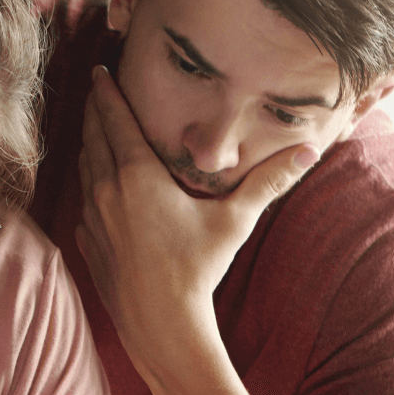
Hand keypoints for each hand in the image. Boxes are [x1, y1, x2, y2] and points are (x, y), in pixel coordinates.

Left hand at [74, 66, 315, 362]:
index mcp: (138, 176)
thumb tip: (310, 151)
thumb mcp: (236, 221)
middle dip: (94, 111)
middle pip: (93, 138)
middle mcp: (107, 190)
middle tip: (95, 89)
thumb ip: (269, 182)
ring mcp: (93, 218)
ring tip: (95, 130)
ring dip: (89, 145)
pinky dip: (88, 184)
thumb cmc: (198, 270)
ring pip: (84, 168)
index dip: (106, 92)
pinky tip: (95, 185)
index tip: (99, 69)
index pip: (115, 120)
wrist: (161, 325)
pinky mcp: (88, 242)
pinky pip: (83, 202)